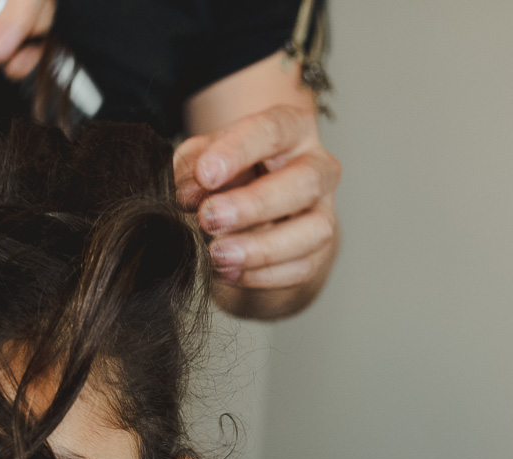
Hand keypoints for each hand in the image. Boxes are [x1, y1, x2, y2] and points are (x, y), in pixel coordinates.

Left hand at [173, 104, 340, 315]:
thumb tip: (188, 193)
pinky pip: (302, 267)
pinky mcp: (319, 251)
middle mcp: (318, 166)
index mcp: (291, 129)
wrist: (253, 210)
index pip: (271, 131)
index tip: (205, 174)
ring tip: (218, 255)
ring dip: (262, 247)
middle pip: (303, 182)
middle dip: (253, 204)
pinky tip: (230, 272)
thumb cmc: (230, 174)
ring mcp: (324, 211)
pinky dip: (263, 274)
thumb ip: (193, 167)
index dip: (237, 152)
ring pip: (312, 230)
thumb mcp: (204, 158)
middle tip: (210, 219)